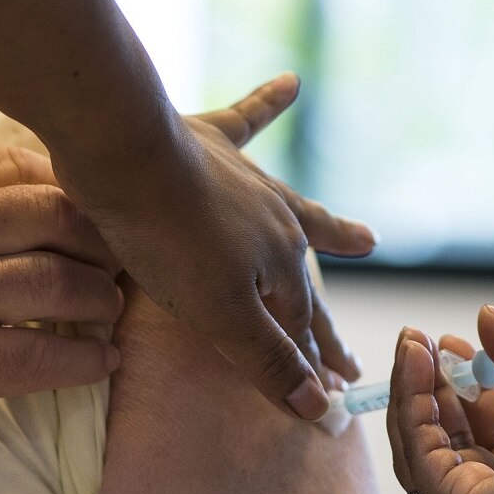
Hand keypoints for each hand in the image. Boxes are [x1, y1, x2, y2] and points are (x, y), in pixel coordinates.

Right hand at [0, 146, 123, 473]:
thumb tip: (27, 188)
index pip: (15, 165)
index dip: (68, 187)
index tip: (91, 211)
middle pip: (51, 216)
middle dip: (100, 238)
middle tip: (120, 259)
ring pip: (56, 285)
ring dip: (99, 300)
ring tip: (109, 309)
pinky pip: (42, 357)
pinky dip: (85, 361)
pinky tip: (101, 362)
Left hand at [60, 75, 374, 422]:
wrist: (125, 154)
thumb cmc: (168, 241)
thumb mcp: (219, 315)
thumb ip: (268, 359)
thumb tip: (320, 410)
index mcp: (279, 268)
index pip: (299, 331)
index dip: (313, 367)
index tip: (334, 395)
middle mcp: (276, 223)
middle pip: (303, 284)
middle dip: (322, 325)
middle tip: (349, 359)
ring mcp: (246, 181)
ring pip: (296, 211)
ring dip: (331, 229)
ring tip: (368, 241)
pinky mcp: (209, 141)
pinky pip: (248, 120)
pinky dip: (268, 102)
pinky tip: (292, 82)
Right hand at [384, 307, 493, 493]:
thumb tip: (486, 319)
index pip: (492, 443)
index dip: (470, 392)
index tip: (453, 346)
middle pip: (452, 450)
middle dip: (433, 390)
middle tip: (421, 340)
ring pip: (426, 453)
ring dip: (413, 394)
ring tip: (410, 342)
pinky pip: (420, 454)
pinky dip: (410, 404)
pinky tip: (415, 360)